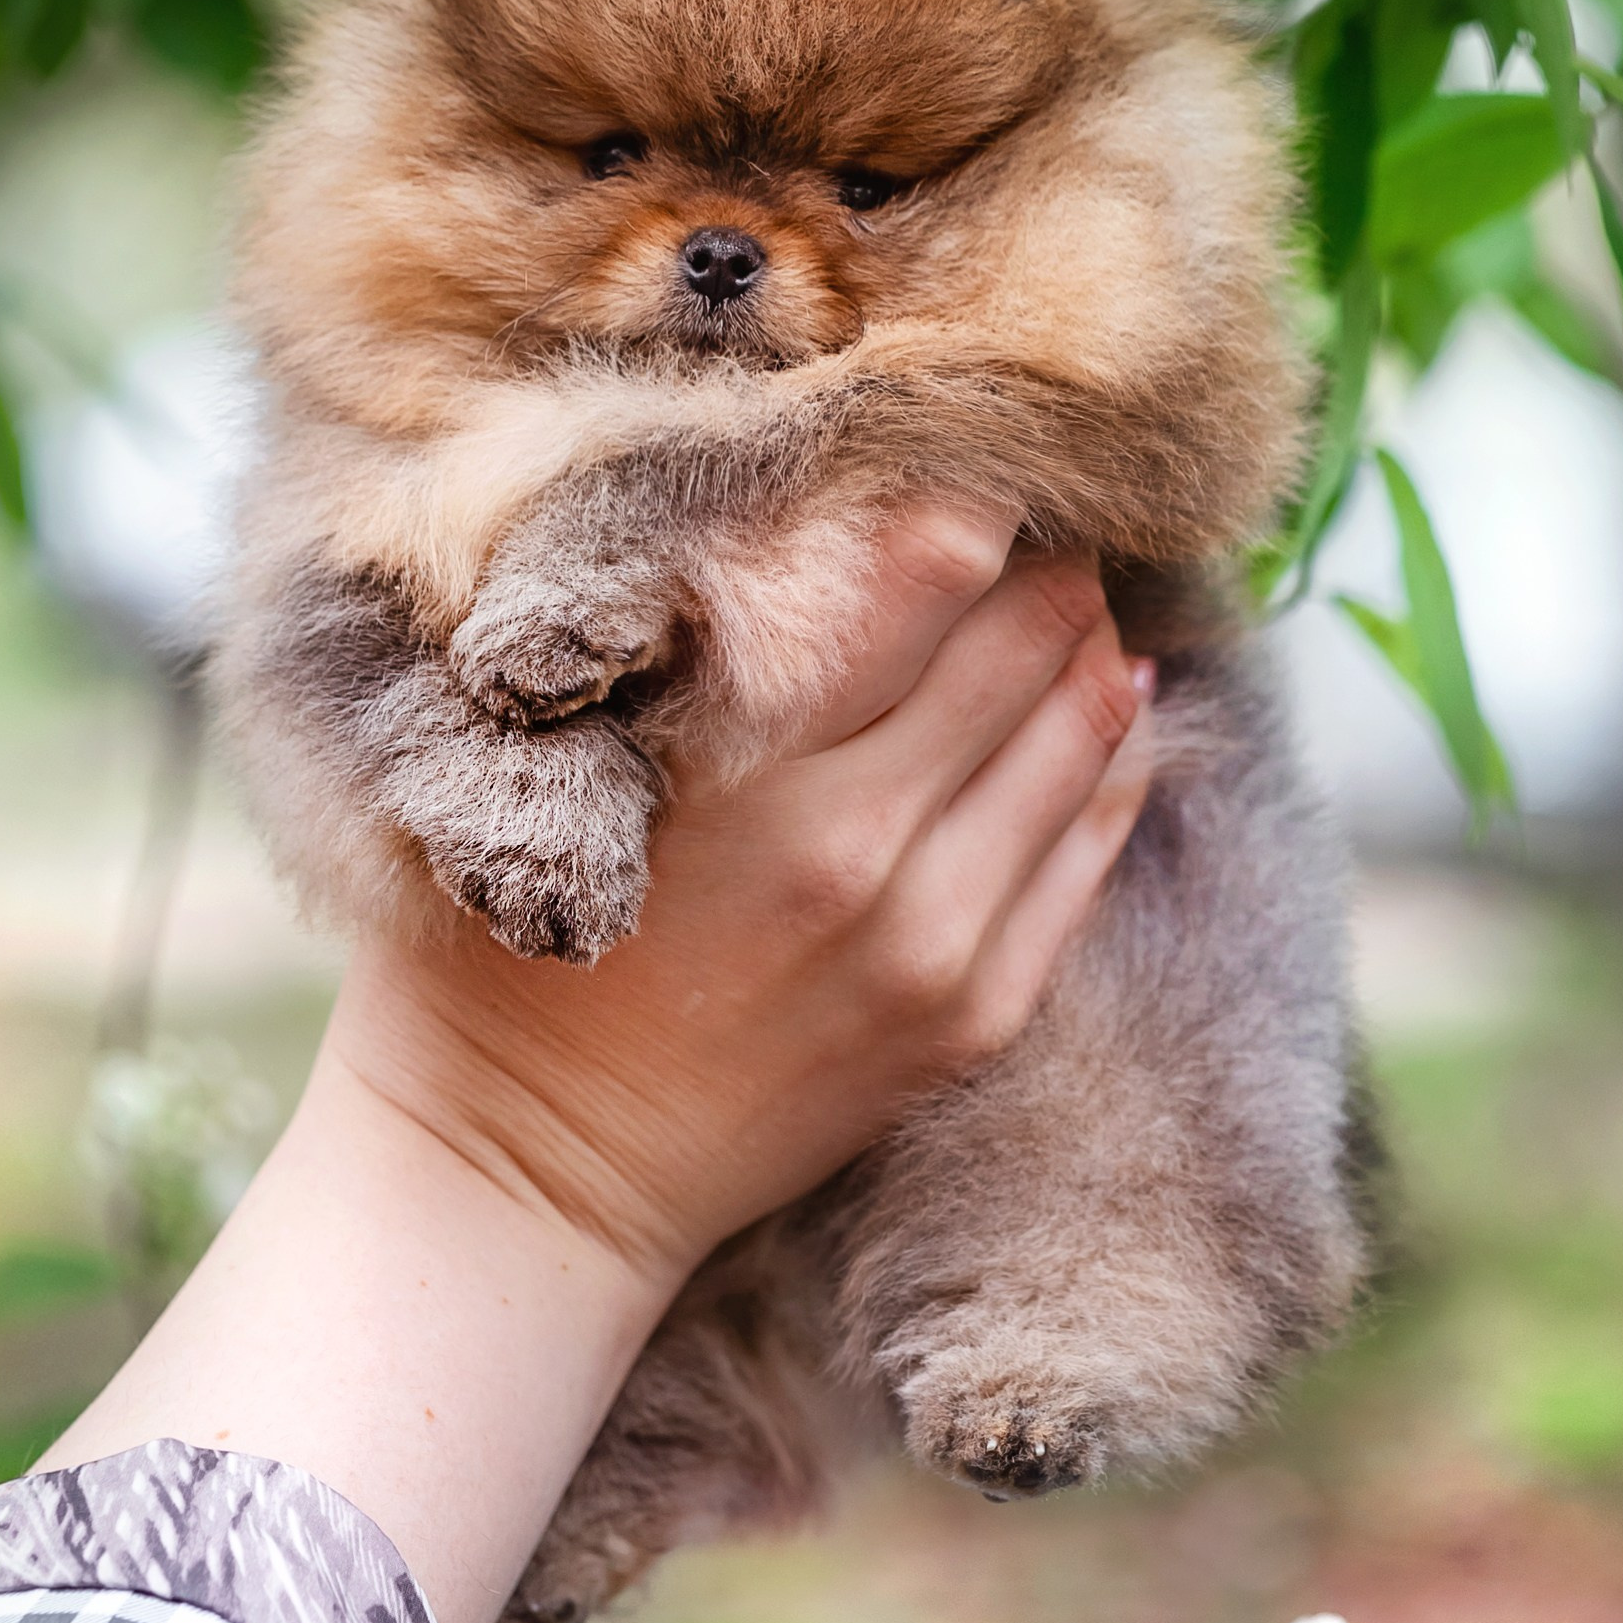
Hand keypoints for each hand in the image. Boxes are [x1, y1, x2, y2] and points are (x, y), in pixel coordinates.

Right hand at [331, 504, 1154, 1282]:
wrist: (529, 1173)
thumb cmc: (507, 944)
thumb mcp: (563, 765)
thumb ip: (687, 648)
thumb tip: (821, 510)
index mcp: (755, 769)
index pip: (931, 566)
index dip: (967, 487)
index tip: (962, 449)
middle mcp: (867, 849)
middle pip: (1028, 635)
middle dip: (1042, 555)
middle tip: (1036, 503)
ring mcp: (938, 943)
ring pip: (1085, 731)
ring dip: (1091, 642)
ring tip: (1074, 590)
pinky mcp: (975, 1016)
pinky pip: (1093, 848)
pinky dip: (1115, 755)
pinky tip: (1112, 699)